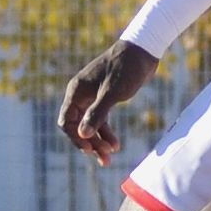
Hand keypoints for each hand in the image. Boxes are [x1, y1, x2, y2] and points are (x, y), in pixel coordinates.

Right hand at [58, 40, 161, 162]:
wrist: (143, 52)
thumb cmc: (126, 69)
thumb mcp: (112, 93)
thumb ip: (97, 114)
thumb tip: (82, 135)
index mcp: (76, 91)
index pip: (67, 121)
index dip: (76, 138)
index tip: (90, 151)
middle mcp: (80, 94)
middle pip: (78, 126)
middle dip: (90, 143)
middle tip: (105, 159)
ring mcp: (92, 96)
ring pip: (90, 125)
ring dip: (99, 141)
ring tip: (111, 156)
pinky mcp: (104, 97)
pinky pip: (100, 119)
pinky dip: (106, 132)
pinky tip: (116, 144)